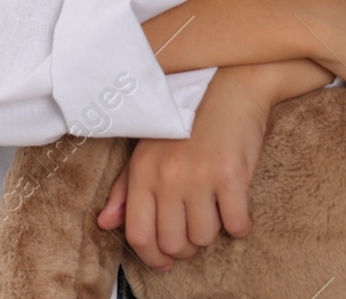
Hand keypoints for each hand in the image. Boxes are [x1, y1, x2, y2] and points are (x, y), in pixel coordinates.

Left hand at [95, 63, 308, 269]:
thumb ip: (125, 189)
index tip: (165, 261)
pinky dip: (239, 224)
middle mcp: (167, 175)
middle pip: (172, 242)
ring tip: (215, 207)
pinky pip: (236, 225)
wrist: (230, 84)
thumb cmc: (188, 118)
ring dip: (213, 231)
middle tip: (195, 229)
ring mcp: (200, 176)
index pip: (139, 233)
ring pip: (204, 237)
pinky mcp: (232, 176)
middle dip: (185, 246)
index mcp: (142, 170)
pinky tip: (236, 206)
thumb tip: (106, 223)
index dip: (152, 256)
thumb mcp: (148, 149)